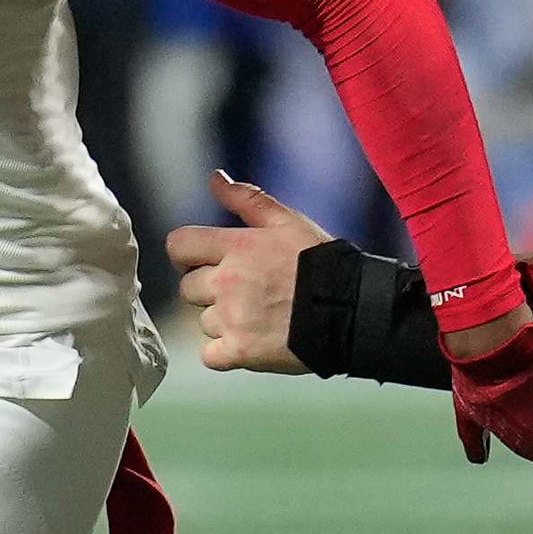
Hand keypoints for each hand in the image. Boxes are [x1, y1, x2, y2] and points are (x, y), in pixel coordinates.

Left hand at [167, 174, 327, 373]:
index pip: (179, 245)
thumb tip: (215, 178)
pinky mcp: (240, 353)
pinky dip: (226, 352)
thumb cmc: (323, 263)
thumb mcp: (288, 222)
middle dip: (209, 290)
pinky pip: (210, 355)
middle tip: (245, 293)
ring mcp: (232, 319)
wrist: (354, 311)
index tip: (201, 262)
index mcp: (237, 247)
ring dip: (223, 321)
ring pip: (204, 321)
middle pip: (188, 288)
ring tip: (259, 317)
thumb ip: (247, 199)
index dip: (186, 254)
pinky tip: (252, 343)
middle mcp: (227, 282)